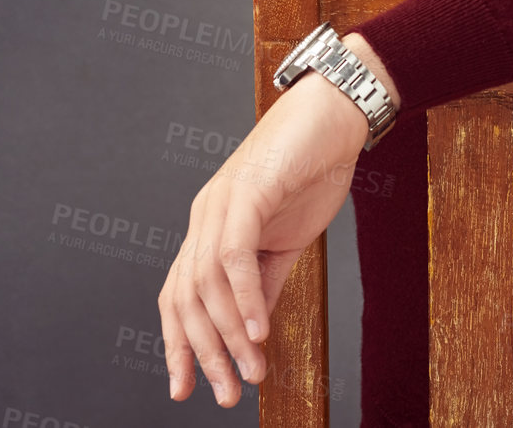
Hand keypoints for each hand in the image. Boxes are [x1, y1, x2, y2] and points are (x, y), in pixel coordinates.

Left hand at [158, 66, 369, 406]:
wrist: (335, 117)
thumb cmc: (310, 171)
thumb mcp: (284, 242)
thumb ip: (262, 284)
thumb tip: (250, 334)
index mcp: (209, 228)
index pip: (178, 295)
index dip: (177, 344)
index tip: (186, 390)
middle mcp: (204, 216)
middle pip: (185, 297)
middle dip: (202, 354)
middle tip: (226, 394)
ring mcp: (221, 202)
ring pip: (207, 283)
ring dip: (229, 336)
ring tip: (250, 372)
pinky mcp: (247, 192)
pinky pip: (234, 255)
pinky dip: (243, 297)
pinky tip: (259, 331)